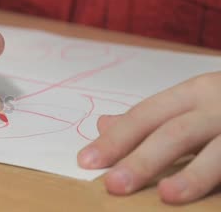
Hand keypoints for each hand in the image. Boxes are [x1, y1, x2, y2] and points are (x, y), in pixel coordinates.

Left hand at [78, 72, 220, 203]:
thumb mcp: (192, 101)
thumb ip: (152, 117)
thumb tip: (103, 125)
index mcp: (194, 92)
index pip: (146, 115)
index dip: (116, 139)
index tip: (86, 161)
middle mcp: (219, 104)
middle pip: (176, 132)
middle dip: (142, 159)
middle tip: (113, 184)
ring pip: (219, 152)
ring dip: (194, 175)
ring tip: (166, 196)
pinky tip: (215, 203)